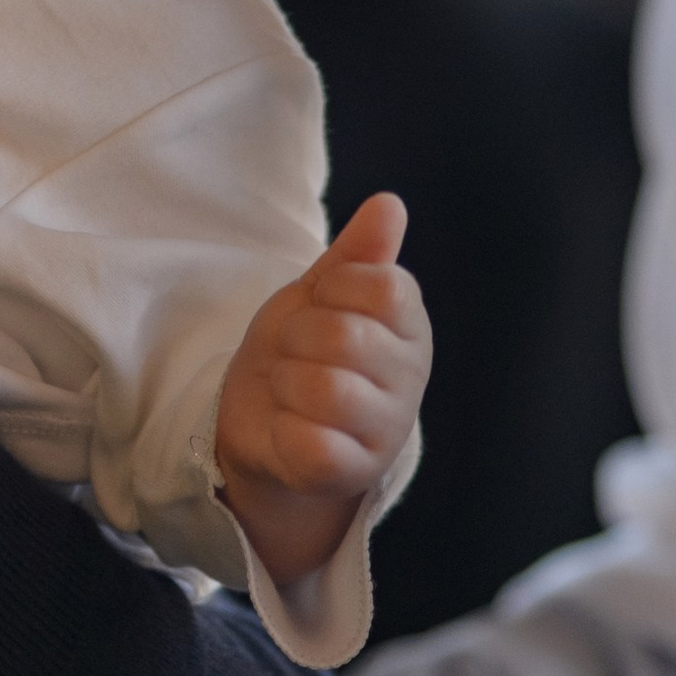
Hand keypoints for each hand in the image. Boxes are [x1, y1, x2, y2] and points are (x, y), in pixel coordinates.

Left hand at [214, 197, 429, 593]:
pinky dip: (284, 430)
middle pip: (345, 335)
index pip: (383, 285)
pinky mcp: (352, 472)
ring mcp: (386, 429)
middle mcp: (410, 377)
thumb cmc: (300, 348)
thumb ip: (356, 253)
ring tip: (290, 389)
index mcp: (410, 325)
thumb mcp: (320, 293)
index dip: (332, 289)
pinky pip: (313, 443)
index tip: (318, 305)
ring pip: (324, 389)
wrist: (264, 421)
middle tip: (295, 352)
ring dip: (286, 384)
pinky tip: (290, 428)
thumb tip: (390, 203)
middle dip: (296, 338)